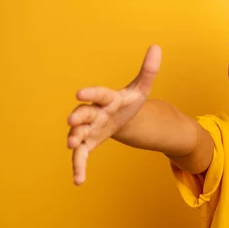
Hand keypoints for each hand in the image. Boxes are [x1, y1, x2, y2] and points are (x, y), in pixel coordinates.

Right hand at [67, 44, 161, 184]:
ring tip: (72, 147)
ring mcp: (89, 129)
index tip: (79, 93)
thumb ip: (148, 71)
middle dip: (78, 118)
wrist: (120, 118)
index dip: (91, 94)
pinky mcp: (89, 144)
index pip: (99, 94)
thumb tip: (156, 47)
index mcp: (107, 99)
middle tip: (72, 122)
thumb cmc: (128, 102)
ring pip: (79, 135)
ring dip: (75, 141)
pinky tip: (78, 181)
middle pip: (84, 114)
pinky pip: (81, 156)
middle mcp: (94, 113)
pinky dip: (79, 167)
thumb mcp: (141, 89)